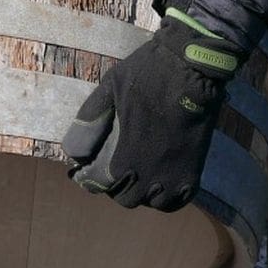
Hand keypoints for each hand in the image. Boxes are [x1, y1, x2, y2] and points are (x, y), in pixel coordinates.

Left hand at [62, 3, 241, 211]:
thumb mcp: (109, 88)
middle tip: (113, 172)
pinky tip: (161, 184)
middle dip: (115, 187)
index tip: (85, 173)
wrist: (194, 65)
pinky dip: (167, 197)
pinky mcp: (194, 169)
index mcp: (126, 154)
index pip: (102, 184)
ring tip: (138, 177)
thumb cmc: (149, 73)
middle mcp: (150, 172)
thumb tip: (73, 152)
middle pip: (127, 198)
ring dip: (142, 193)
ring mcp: (174, 173)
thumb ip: (90, 121)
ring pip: (152, 202)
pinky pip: (178, 200)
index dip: (90, 180)